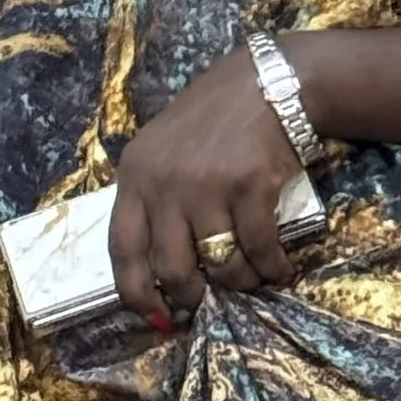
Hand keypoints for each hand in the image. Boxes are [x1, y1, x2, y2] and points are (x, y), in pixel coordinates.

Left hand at [108, 45, 309, 324]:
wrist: (265, 83)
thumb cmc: (211, 123)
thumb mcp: (162, 152)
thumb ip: (152, 200)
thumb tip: (159, 272)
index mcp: (135, 177)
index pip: (122, 250)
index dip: (136, 293)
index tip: (154, 317)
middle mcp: (165, 184)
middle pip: (172, 268)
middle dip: (191, 296)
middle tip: (207, 301)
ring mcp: (207, 186)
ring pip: (219, 263)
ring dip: (239, 282)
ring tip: (249, 280)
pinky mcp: (250, 185)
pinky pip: (258, 248)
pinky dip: (270, 267)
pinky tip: (277, 269)